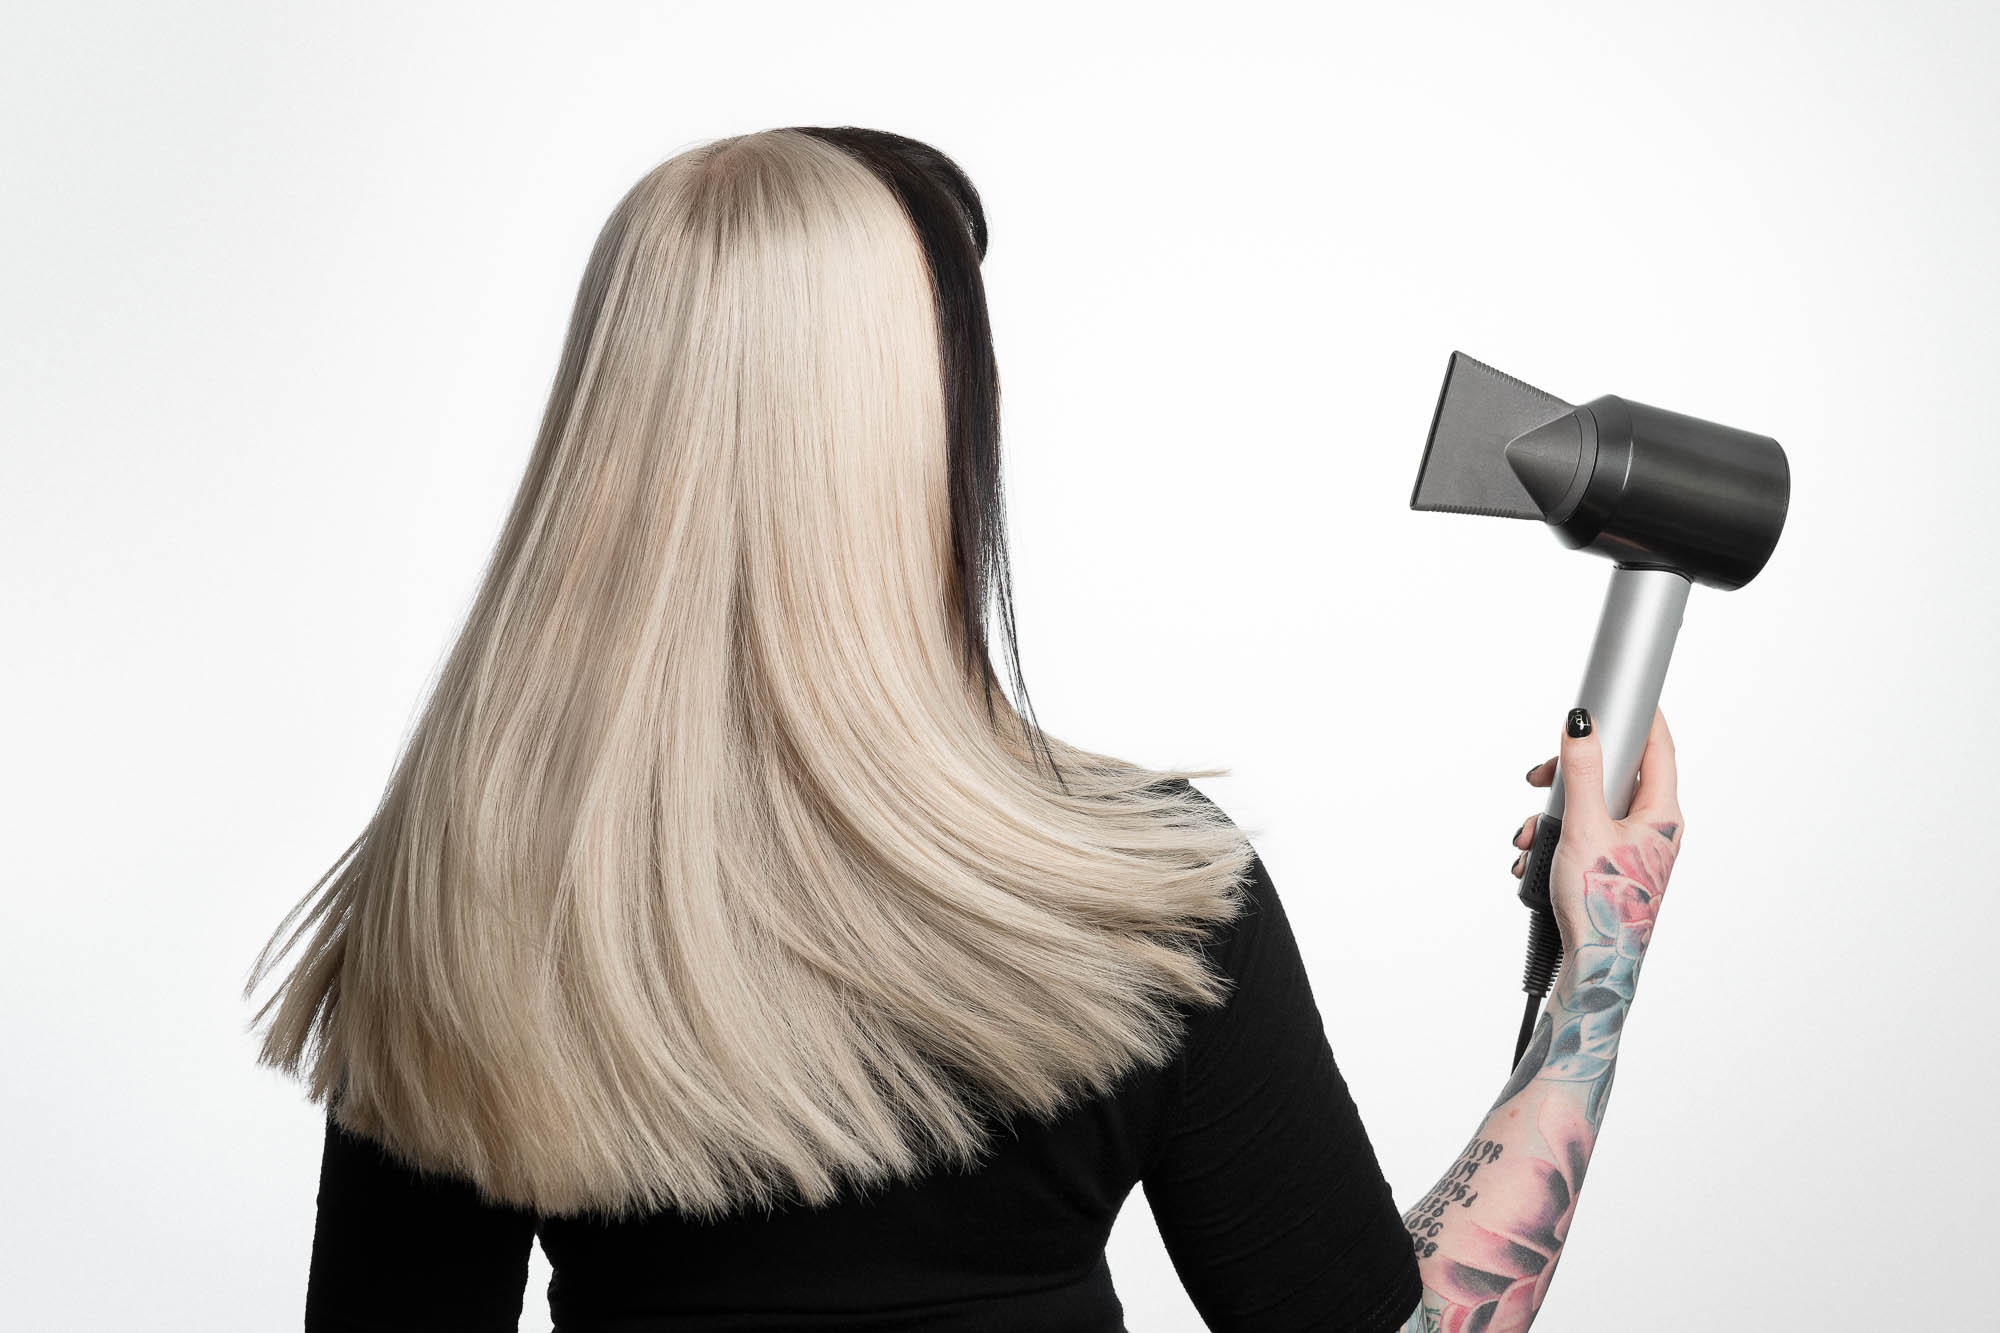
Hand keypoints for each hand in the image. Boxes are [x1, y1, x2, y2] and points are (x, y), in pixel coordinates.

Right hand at [1511, 707, 1683, 955]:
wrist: (1597, 967)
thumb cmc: (1603, 905)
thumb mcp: (1585, 828)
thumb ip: (1581, 772)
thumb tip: (1582, 724)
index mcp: (1662, 812)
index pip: (1658, 745)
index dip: (1640, 714)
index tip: (1618, 694)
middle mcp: (1651, 827)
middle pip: (1613, 774)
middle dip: (1569, 774)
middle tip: (1543, 776)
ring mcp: (1630, 848)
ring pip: (1590, 805)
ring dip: (1552, 812)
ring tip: (1531, 835)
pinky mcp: (1608, 866)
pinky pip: (1580, 833)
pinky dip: (1554, 837)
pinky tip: (1535, 856)